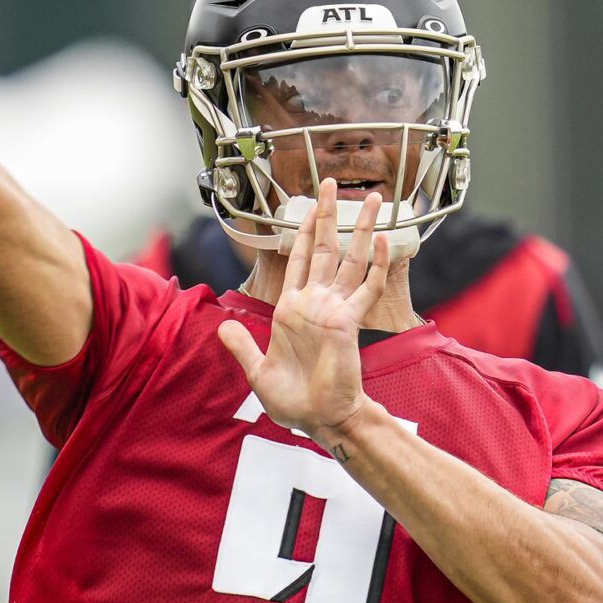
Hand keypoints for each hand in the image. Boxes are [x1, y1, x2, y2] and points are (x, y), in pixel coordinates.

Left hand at [216, 178, 389, 447]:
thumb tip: (222, 326)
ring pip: (350, 259)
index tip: (308, 206)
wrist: (319, 420)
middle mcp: (315, 303)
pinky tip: (379, 240)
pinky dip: (376, 264)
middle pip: (324, 248)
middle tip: (333, 182)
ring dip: (361, 228)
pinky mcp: (348, 322)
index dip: (302, 232)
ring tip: (374, 199)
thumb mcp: (257, 372)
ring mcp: (334, 310)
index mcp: (291, 310)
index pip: (297, 260)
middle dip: (329, 214)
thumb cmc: (293, 402)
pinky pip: (366, 287)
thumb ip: (241, 347)